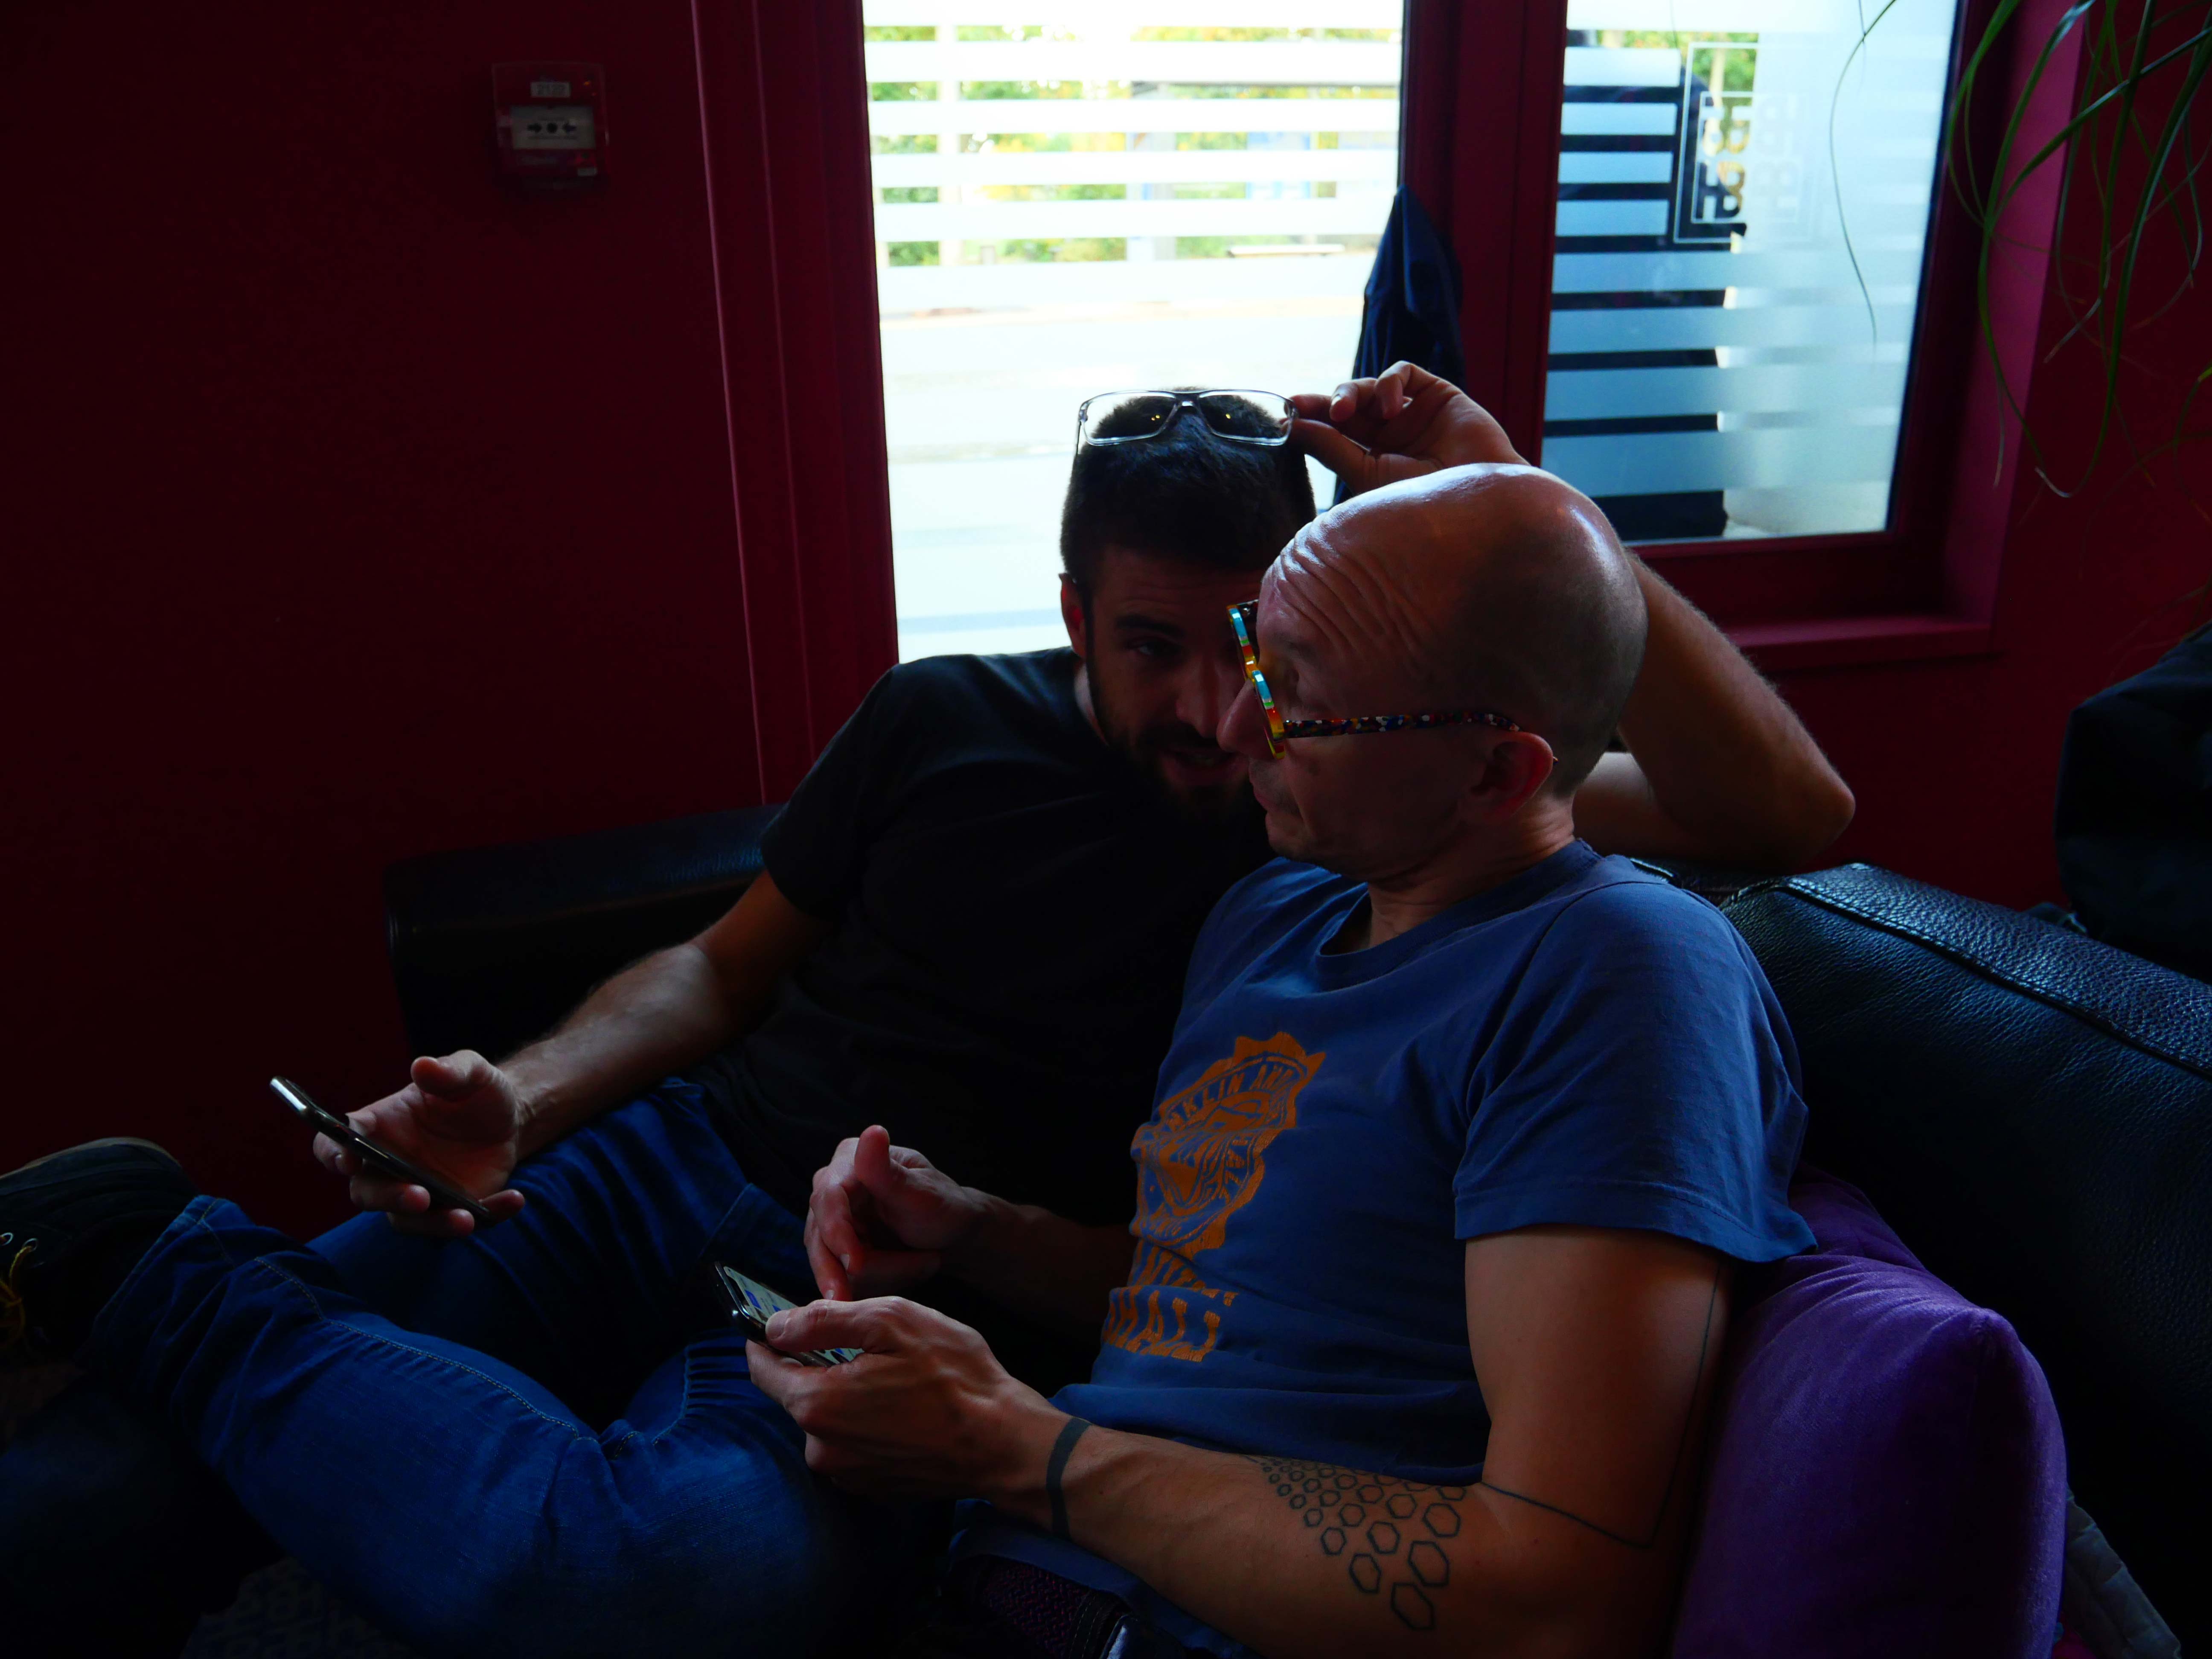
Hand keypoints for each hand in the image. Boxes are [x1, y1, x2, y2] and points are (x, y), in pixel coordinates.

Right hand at [314, 1051, 527, 1236]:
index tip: (348, 1160)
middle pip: (368, 1192)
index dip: (334, 1153)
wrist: (509, 1116)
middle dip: (390, 1197)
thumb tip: (423, 1066)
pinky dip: (487, 1216)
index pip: (336, 1143)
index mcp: (377, 1128)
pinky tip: (513, 1199)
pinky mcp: (450, 1209)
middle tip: (419, 1196)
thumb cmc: (475, 1090)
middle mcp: (388, 1166)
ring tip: (466, 1219)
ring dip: (435, 1223)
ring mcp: (417, 1192)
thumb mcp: (470, 1072)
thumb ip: (448, 1070)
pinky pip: (459, 1223)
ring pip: (409, 1220)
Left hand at [746, 1296, 1064, 1504]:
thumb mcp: (891, 1322)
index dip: (767, 1340)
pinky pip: (852, 1444)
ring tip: (898, 1380)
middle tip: (872, 1347)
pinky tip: (906, 1410)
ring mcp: (846, 1473)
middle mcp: (820, 1447)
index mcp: (816, 1403)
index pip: (762, 1369)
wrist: (1003, 1443)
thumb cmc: (953, 1375)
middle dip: (822, 1366)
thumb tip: (775, 1326)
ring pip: (828, 1419)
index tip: (780, 1323)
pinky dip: (868, 1424)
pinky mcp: (871, 1488)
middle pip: (798, 1394)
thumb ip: (823, 1321)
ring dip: (848, 1396)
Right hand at [805, 1125, 988, 1299]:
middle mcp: (832, 1185)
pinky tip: (904, 1275)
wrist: (953, 1234)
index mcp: (851, 1159)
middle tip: (891, 1286)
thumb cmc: (943, 1207)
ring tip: (921, 1267)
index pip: (829, 1198)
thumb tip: (872, 1132)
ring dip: (875, 1275)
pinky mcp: (833, 1246)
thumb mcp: (922, 1192)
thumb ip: (888, 1171)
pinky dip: (871, 1282)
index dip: (838, 1234)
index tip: (856, 1265)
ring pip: (828, 1260)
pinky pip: (838, 1274)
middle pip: (821, 1235)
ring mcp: (830, 1217)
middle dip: (859, 1266)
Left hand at [1288, 360, 1522, 497]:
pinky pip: (1402, 373)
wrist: (1476, 503)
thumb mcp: (1365, 475)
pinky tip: (1389, 406)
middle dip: (1325, 403)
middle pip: (1348, 406)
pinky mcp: (1436, 395)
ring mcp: (1413, 414)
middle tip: (1306, 407)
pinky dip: (1387, 382)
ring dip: (1351, 393)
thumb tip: (1291, 426)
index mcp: (1371, 459)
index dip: (1310, 418)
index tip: (1285, 412)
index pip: (1334, 431)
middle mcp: (1391, 436)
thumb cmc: (1421, 501)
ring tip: (1346, 414)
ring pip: (1370, 387)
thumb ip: (1330, 448)